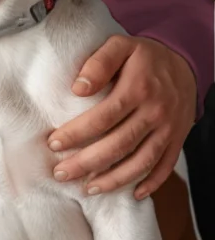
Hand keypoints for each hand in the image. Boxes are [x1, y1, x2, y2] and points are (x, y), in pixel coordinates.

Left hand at [47, 35, 195, 199]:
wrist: (186, 63)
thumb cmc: (143, 56)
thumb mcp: (120, 46)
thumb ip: (98, 63)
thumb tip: (78, 88)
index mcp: (138, 89)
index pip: (103, 117)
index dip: (77, 133)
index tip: (54, 143)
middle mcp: (155, 112)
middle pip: (119, 144)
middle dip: (87, 163)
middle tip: (61, 173)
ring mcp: (168, 129)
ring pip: (141, 161)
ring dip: (114, 179)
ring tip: (87, 189)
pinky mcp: (177, 139)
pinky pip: (165, 166)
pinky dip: (150, 183)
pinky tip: (131, 194)